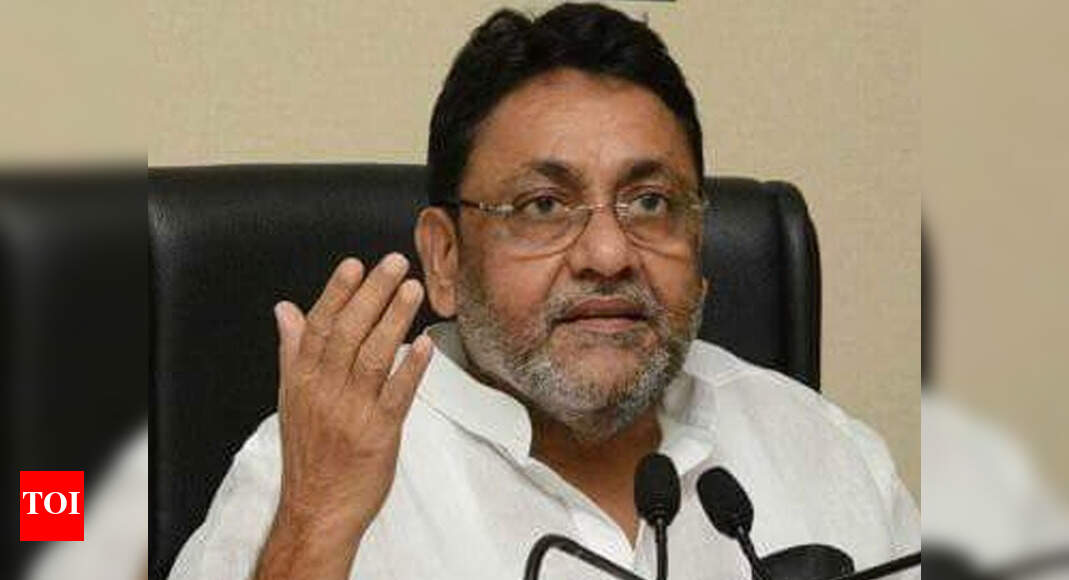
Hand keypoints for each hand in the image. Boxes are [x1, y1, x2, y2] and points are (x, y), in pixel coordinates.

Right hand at [269, 254, 431, 550]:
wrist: (316, 509)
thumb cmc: (309, 452)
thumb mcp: (291, 397)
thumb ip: (293, 349)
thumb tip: (285, 309)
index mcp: (302, 378)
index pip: (318, 325)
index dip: (337, 292)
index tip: (355, 263)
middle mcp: (324, 390)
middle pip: (347, 332)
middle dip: (372, 293)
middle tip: (394, 262)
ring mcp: (351, 411)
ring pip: (372, 356)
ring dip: (394, 319)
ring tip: (412, 289)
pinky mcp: (378, 433)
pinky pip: (397, 394)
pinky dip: (410, 367)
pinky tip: (425, 343)